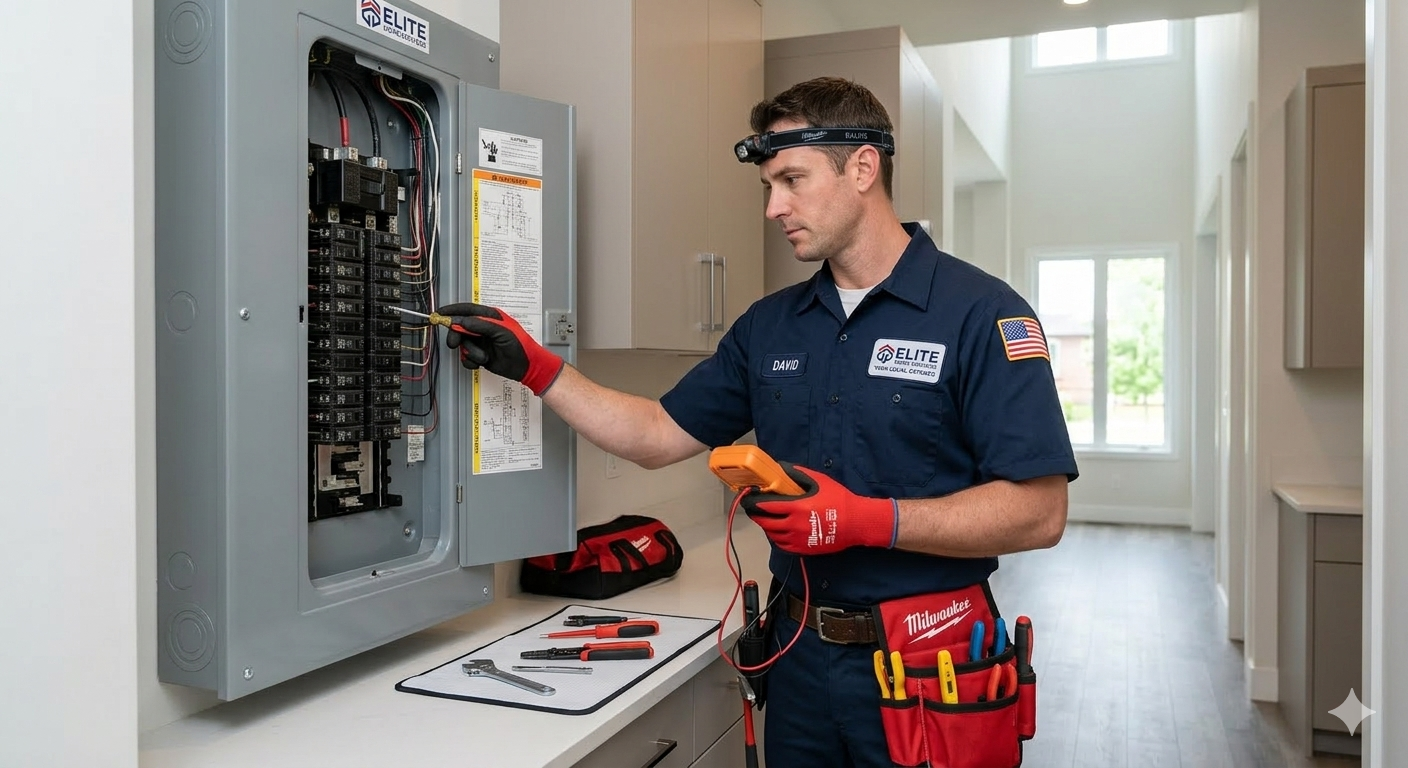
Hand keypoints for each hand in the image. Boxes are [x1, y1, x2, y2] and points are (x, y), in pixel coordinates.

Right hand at [438, 302, 564, 395]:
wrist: (527, 367)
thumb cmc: (521, 346)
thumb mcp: (502, 332)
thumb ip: (481, 325)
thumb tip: (463, 321)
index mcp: (490, 317)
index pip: (467, 310)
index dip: (452, 311)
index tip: (439, 313)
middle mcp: (483, 327)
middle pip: (459, 327)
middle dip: (456, 336)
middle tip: (454, 344)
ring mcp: (480, 341)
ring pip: (462, 344)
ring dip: (470, 352)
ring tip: (483, 357)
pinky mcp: (479, 354)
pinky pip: (466, 356)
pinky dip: (470, 361)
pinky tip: (481, 362)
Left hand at [741, 463, 896, 554]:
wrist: (856, 523)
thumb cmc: (839, 500)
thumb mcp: (819, 481)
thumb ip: (798, 474)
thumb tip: (782, 467)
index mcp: (796, 507)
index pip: (766, 506)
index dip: (754, 503)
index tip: (748, 499)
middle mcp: (794, 525)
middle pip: (765, 523)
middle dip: (756, 516)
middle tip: (753, 510)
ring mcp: (798, 539)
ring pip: (772, 535)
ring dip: (766, 527)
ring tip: (767, 520)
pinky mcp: (803, 549)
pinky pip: (782, 545)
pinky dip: (776, 538)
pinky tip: (778, 532)